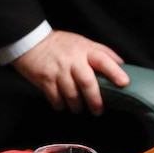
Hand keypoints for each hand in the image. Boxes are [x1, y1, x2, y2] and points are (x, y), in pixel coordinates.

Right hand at [11, 30, 128, 115]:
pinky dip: (60, 105)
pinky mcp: (44, 79)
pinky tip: (62, 105)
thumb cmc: (60, 44)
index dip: (114, 71)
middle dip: (94, 100)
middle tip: (98, 111)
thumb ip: (101, 51)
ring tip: (78, 109)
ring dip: (76, 105)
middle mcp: (72, 61)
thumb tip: (122, 64)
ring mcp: (57, 71)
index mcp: (84, 50)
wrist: (30, 42)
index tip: (124, 83)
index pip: (103, 60)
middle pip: (87, 83)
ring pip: (71, 94)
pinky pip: (55, 97)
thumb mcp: (82, 42)